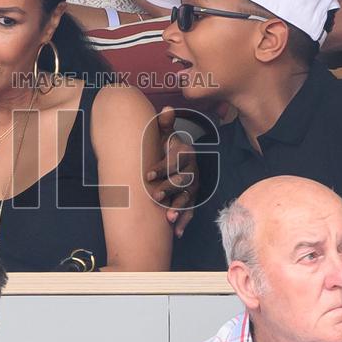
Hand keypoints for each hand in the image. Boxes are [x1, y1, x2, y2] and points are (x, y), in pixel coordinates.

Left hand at [145, 107, 198, 238]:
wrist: (172, 158)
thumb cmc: (165, 146)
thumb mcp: (164, 133)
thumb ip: (164, 123)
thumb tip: (166, 108)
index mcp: (185, 154)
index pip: (176, 160)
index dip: (162, 168)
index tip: (147, 175)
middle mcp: (192, 170)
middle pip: (183, 181)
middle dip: (169, 189)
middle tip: (155, 196)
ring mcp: (193, 186)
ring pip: (188, 197)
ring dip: (179, 208)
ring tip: (169, 218)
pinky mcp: (191, 199)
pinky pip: (191, 211)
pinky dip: (185, 221)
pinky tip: (177, 232)